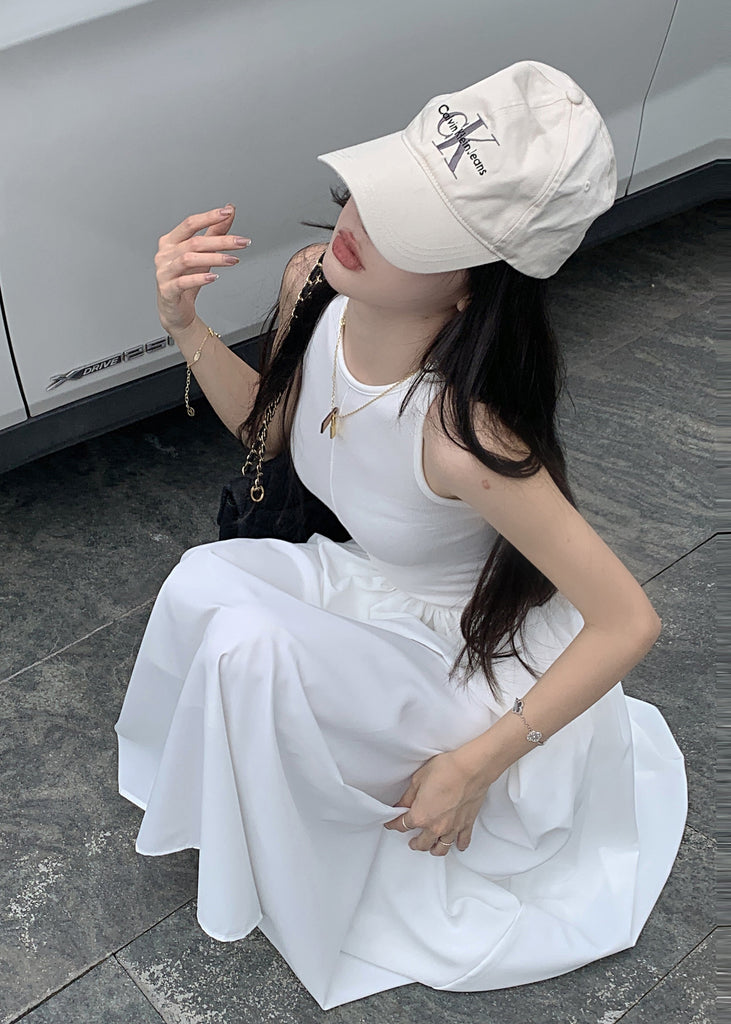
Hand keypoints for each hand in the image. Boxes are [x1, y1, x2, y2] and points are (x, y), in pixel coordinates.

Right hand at [154, 204, 251, 334]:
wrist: (175, 309)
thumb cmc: (186, 278)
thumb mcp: (203, 254)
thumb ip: (214, 232)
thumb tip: (229, 210)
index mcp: (170, 241)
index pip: (190, 223)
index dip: (209, 217)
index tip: (228, 212)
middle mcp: (164, 254)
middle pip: (194, 242)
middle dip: (221, 241)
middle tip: (242, 242)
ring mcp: (164, 272)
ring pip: (189, 259)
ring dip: (214, 258)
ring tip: (233, 260)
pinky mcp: (167, 290)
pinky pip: (183, 282)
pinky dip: (200, 278)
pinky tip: (214, 277)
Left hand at [383, 750, 493, 855]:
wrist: (470, 769)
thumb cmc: (446, 770)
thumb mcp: (418, 780)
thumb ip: (408, 797)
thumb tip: (401, 805)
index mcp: (421, 816)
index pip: (402, 825)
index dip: (394, 824)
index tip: (392, 824)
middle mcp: (436, 827)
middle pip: (422, 843)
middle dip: (414, 842)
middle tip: (411, 841)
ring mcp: (453, 828)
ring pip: (441, 848)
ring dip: (434, 849)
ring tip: (430, 846)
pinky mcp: (467, 824)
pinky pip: (463, 841)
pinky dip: (459, 845)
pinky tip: (456, 844)